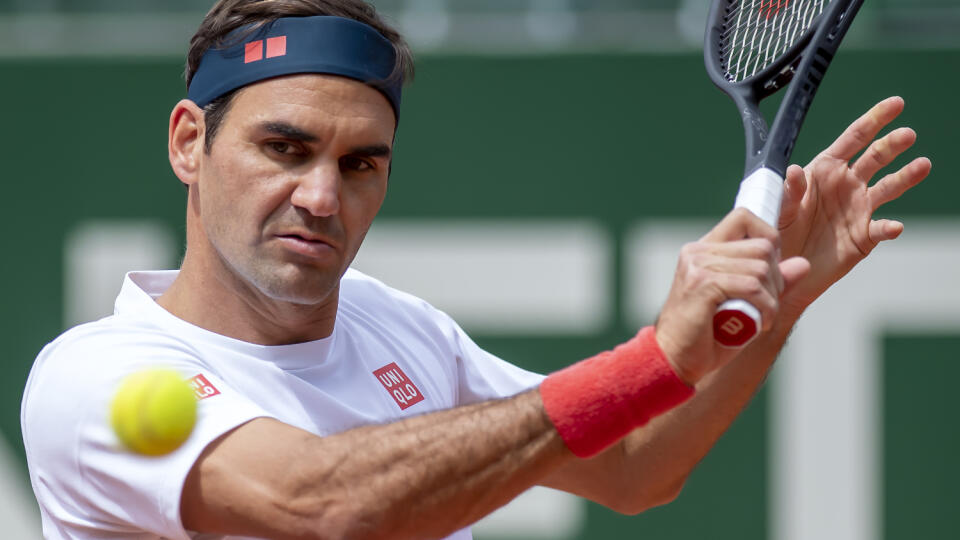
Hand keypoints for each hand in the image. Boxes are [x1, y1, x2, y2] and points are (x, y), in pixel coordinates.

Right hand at [655, 209, 809, 384]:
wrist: (673, 360)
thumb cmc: (706, 336)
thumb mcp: (744, 304)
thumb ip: (769, 282)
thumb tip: (803, 264)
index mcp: (703, 250)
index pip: (744, 217)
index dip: (769, 238)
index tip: (770, 271)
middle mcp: (697, 252)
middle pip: (762, 246)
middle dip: (777, 278)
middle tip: (768, 304)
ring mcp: (698, 266)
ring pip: (761, 268)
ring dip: (772, 298)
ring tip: (762, 318)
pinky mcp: (702, 284)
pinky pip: (753, 287)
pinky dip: (766, 308)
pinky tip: (760, 325)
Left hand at [776, 97, 931, 315]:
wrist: (785, 270)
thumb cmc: (779, 233)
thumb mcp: (780, 210)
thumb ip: (789, 191)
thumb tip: (795, 171)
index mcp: (826, 170)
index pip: (853, 139)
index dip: (874, 119)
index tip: (896, 103)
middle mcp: (847, 184)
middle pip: (876, 158)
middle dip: (892, 144)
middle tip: (907, 135)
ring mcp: (860, 209)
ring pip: (889, 187)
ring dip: (906, 176)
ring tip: (922, 165)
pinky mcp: (865, 236)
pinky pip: (882, 229)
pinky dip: (889, 227)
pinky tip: (894, 226)